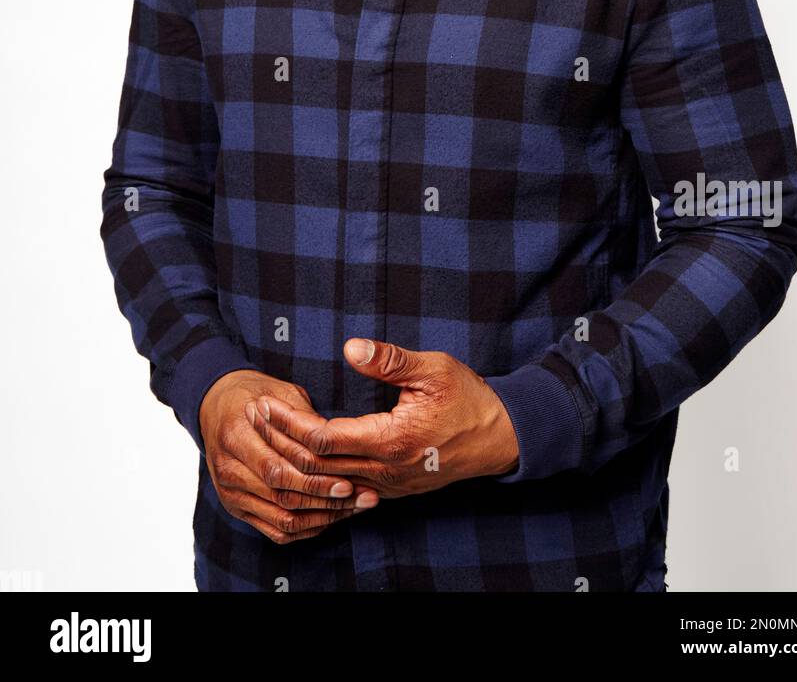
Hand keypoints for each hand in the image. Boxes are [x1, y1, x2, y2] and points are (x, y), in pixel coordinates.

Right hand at [198, 369, 379, 543]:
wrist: (219, 406)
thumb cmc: (256, 394)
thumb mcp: (281, 393)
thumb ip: (304, 420)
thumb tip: (336, 444)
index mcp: (235, 436)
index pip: (277, 469)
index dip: (316, 479)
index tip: (350, 480)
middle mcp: (229, 470)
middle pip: (282, 497)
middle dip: (326, 501)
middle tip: (363, 498)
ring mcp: (231, 494)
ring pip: (282, 520)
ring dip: (323, 517)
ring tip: (356, 509)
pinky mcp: (238, 509)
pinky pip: (276, 530)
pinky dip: (307, 528)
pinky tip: (333, 516)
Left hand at [246, 340, 519, 498]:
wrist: (500, 437)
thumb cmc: (468, 399)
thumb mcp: (433, 368)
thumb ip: (390, 360)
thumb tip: (351, 348)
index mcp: (391, 440)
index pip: (323, 438)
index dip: (289, 423)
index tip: (265, 404)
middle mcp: (384, 471)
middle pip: (317, 466)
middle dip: (281, 442)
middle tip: (254, 418)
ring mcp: (388, 485)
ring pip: (329, 483)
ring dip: (296, 460)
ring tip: (270, 436)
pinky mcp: (392, 488)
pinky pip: (345, 489)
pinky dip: (319, 475)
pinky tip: (304, 459)